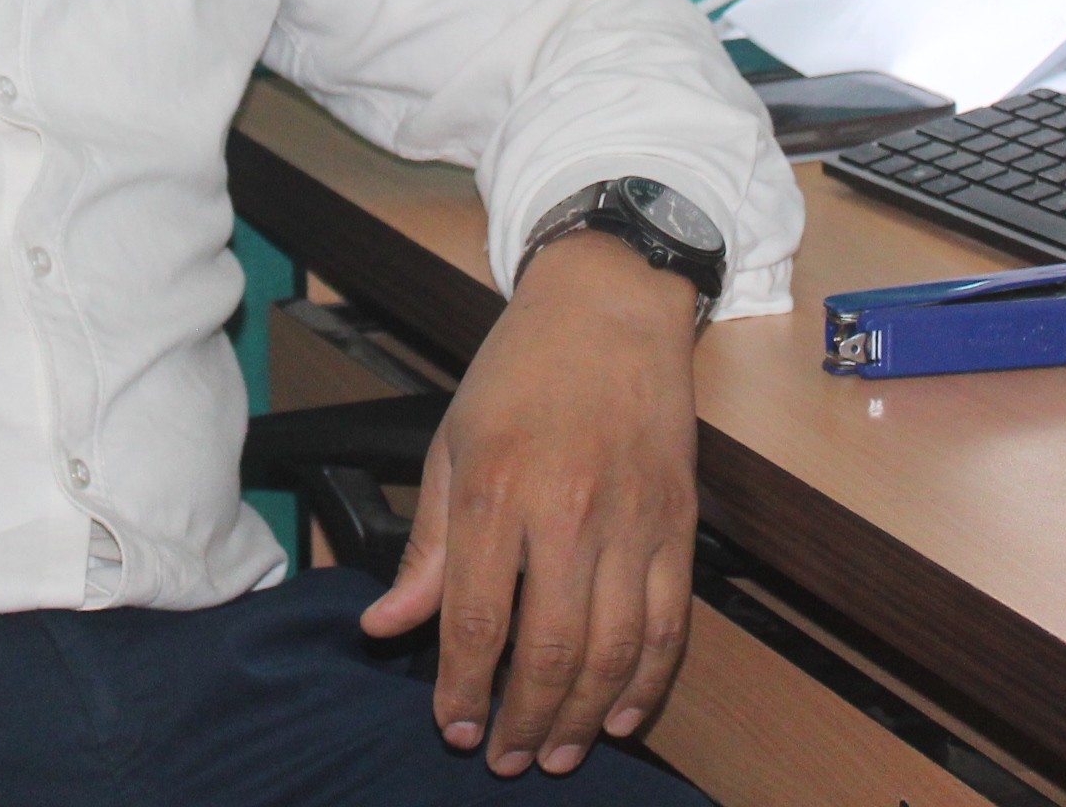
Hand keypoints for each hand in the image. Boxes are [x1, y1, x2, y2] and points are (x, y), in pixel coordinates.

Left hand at [359, 228, 700, 777]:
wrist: (609, 307)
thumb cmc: (517, 370)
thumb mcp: (450, 443)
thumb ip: (426, 545)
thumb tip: (386, 626)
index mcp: (497, 489)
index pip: (475, 619)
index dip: (461, 687)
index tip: (450, 727)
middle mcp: (567, 512)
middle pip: (550, 650)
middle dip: (524, 721)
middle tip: (504, 759)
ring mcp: (632, 523)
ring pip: (614, 652)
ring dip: (585, 719)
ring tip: (558, 754)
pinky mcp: (679, 526)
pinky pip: (671, 626)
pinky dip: (650, 683)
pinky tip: (623, 716)